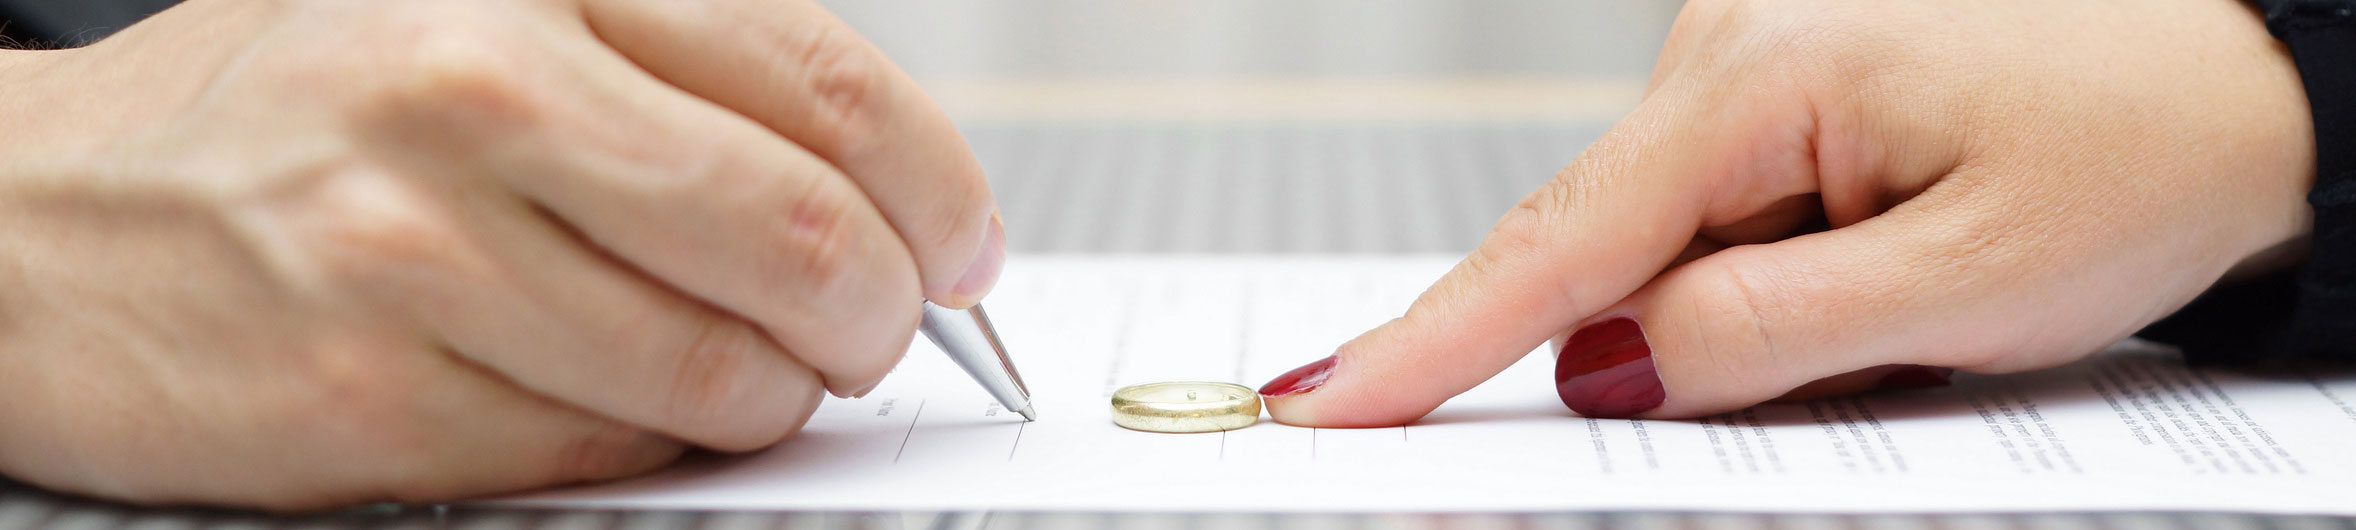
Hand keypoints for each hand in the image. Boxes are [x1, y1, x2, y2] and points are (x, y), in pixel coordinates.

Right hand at [0, 0, 1000, 509]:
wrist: (29, 225)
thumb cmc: (282, 119)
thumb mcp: (472, 13)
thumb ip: (676, 80)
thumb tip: (892, 193)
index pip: (829, 89)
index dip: (942, 190)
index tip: (966, 246)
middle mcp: (475, 93)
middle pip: (810, 237)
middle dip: (887, 314)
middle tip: (878, 331)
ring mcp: (416, 251)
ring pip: (727, 371)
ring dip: (776, 394)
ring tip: (740, 369)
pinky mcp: (369, 399)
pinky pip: (611, 451)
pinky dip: (657, 443)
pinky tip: (616, 399)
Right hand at [1260, 0, 2312, 424]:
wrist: (2267, 62)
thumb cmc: (2155, 138)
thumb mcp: (1969, 285)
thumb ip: (1763, 337)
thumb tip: (1605, 370)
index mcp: (1763, 75)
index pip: (1556, 244)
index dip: (1433, 342)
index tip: (1321, 401)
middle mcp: (1733, 44)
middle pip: (1612, 253)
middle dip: (1672, 346)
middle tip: (1854, 340)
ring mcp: (1755, 58)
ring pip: (1678, 247)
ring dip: (1762, 311)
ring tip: (1930, 283)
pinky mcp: (1787, 85)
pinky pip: (1729, 217)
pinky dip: (1783, 274)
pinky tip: (1900, 259)